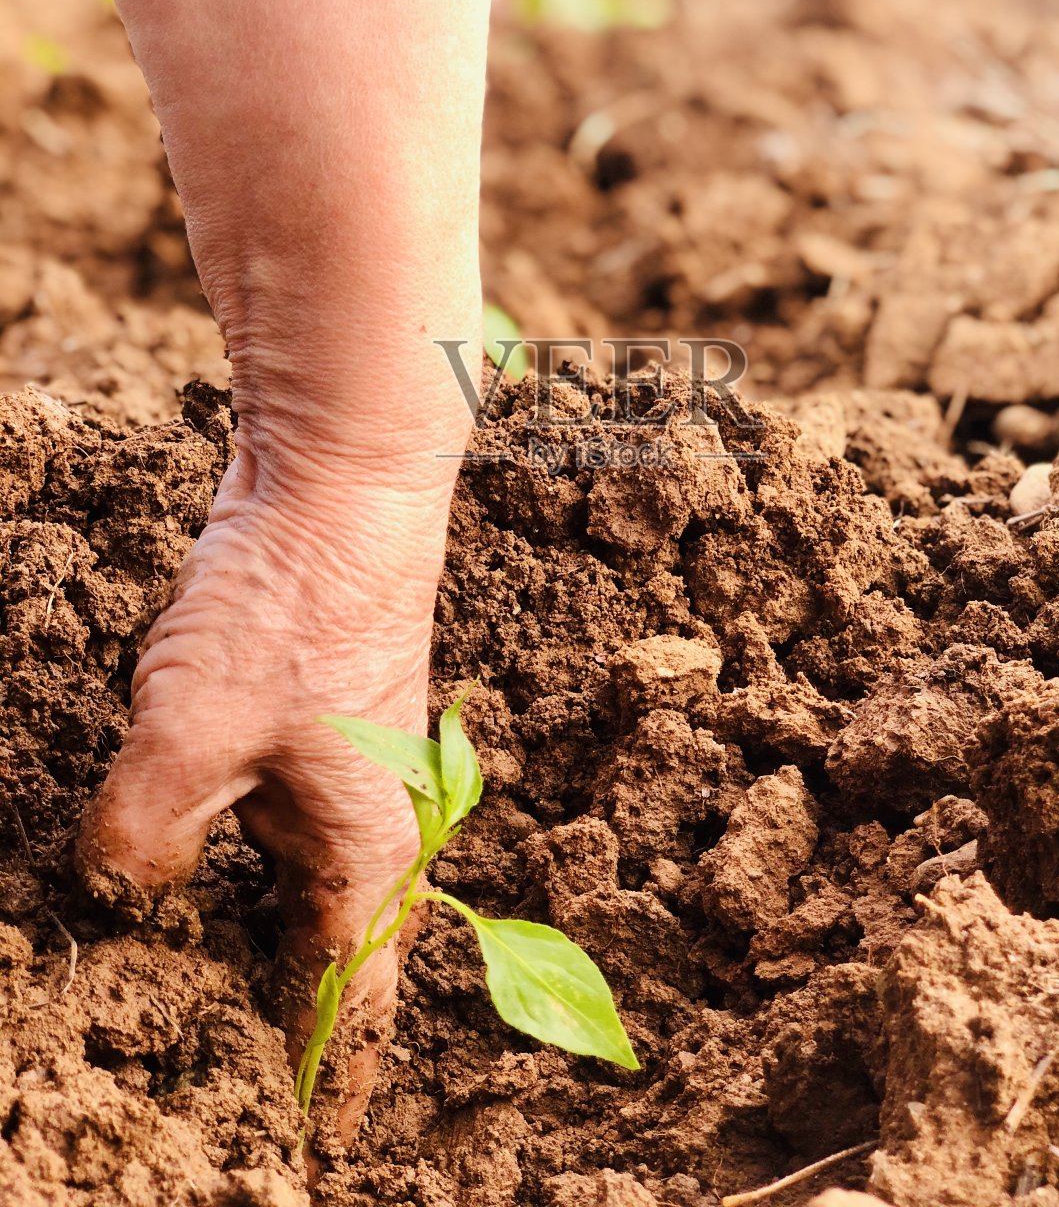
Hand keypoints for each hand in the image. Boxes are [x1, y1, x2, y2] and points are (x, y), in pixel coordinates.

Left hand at [76, 450, 447, 1153]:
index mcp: (367, 851)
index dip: (326, 1074)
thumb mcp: (190, 733)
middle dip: (272, 1009)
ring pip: (292, 878)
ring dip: (242, 926)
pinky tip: (176, 852)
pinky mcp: (308, 722)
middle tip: (205, 1060)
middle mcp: (371, 821)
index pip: (354, 1001)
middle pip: (326, 947)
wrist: (342, 486)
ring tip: (183, 976)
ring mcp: (343, 768)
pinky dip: (227, 852)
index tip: (309, 1137)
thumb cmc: (298, 608)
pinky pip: (270, 815)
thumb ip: (140, 840)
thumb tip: (122, 884)